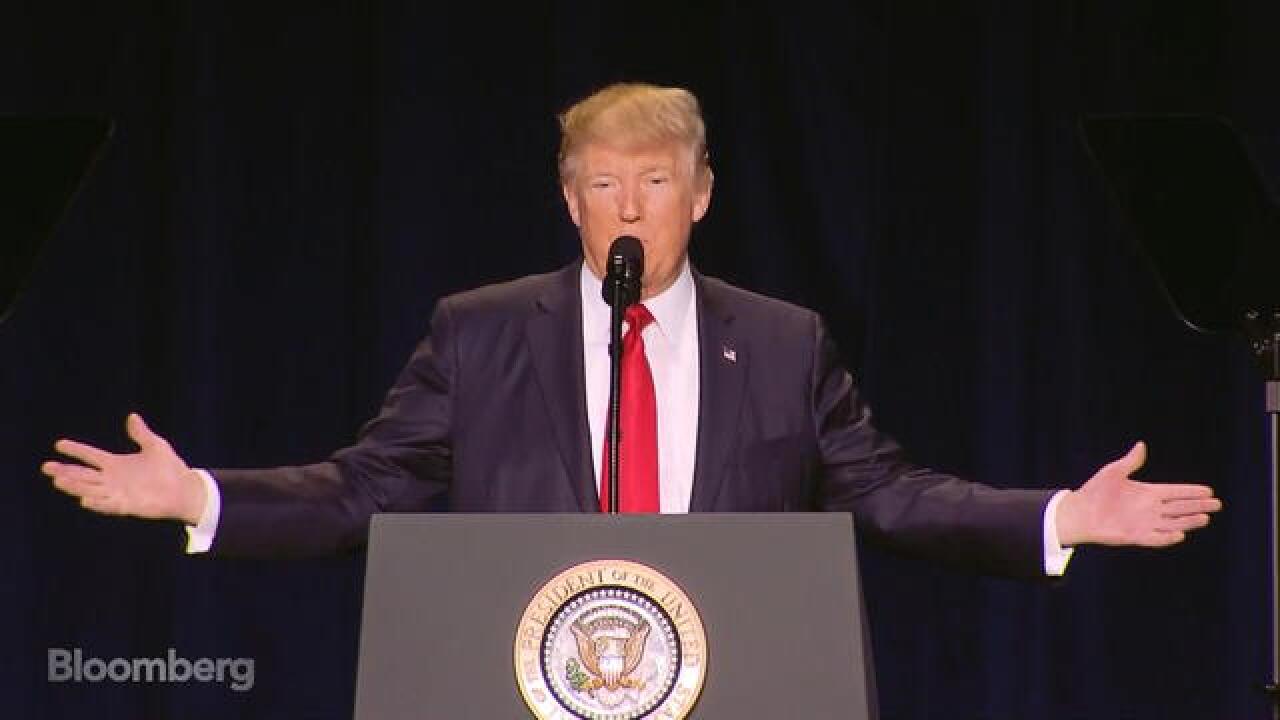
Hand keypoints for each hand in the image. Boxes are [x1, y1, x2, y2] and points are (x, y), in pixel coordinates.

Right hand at [42, 413, 205, 524]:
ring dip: (75, 486)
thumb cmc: (170, 468)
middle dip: (65, 471)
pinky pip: (108, 505)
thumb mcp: (155, 446)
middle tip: (46, 467)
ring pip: (90, 489)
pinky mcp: (126, 505)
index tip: (59, 444)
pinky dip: (96, 503)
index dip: (76, 450)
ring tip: (58, 480)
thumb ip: (141, 433)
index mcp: (116, 464)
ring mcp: (117, 493)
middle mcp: (112, 479)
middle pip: (83, 475)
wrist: (185, 489)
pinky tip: (84, 499)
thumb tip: (132, 416)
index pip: (90, 456)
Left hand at [1056, 441, 1221, 546]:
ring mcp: (1145, 523)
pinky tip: (1180, 534)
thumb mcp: (1113, 472)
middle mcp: (1150, 509)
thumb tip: (1141, 445)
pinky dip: (1167, 537)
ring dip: (1188, 522)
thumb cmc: (1095, 490)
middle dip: (1198, 506)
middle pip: (1180, 508)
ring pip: (1173, 523)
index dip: (1191, 491)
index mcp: (1148, 492)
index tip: (1209, 491)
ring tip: (1205, 518)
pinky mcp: (1136, 537)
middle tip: (1217, 504)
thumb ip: (1130, 462)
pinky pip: (1156, 538)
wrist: (1078, 512)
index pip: (1176, 492)